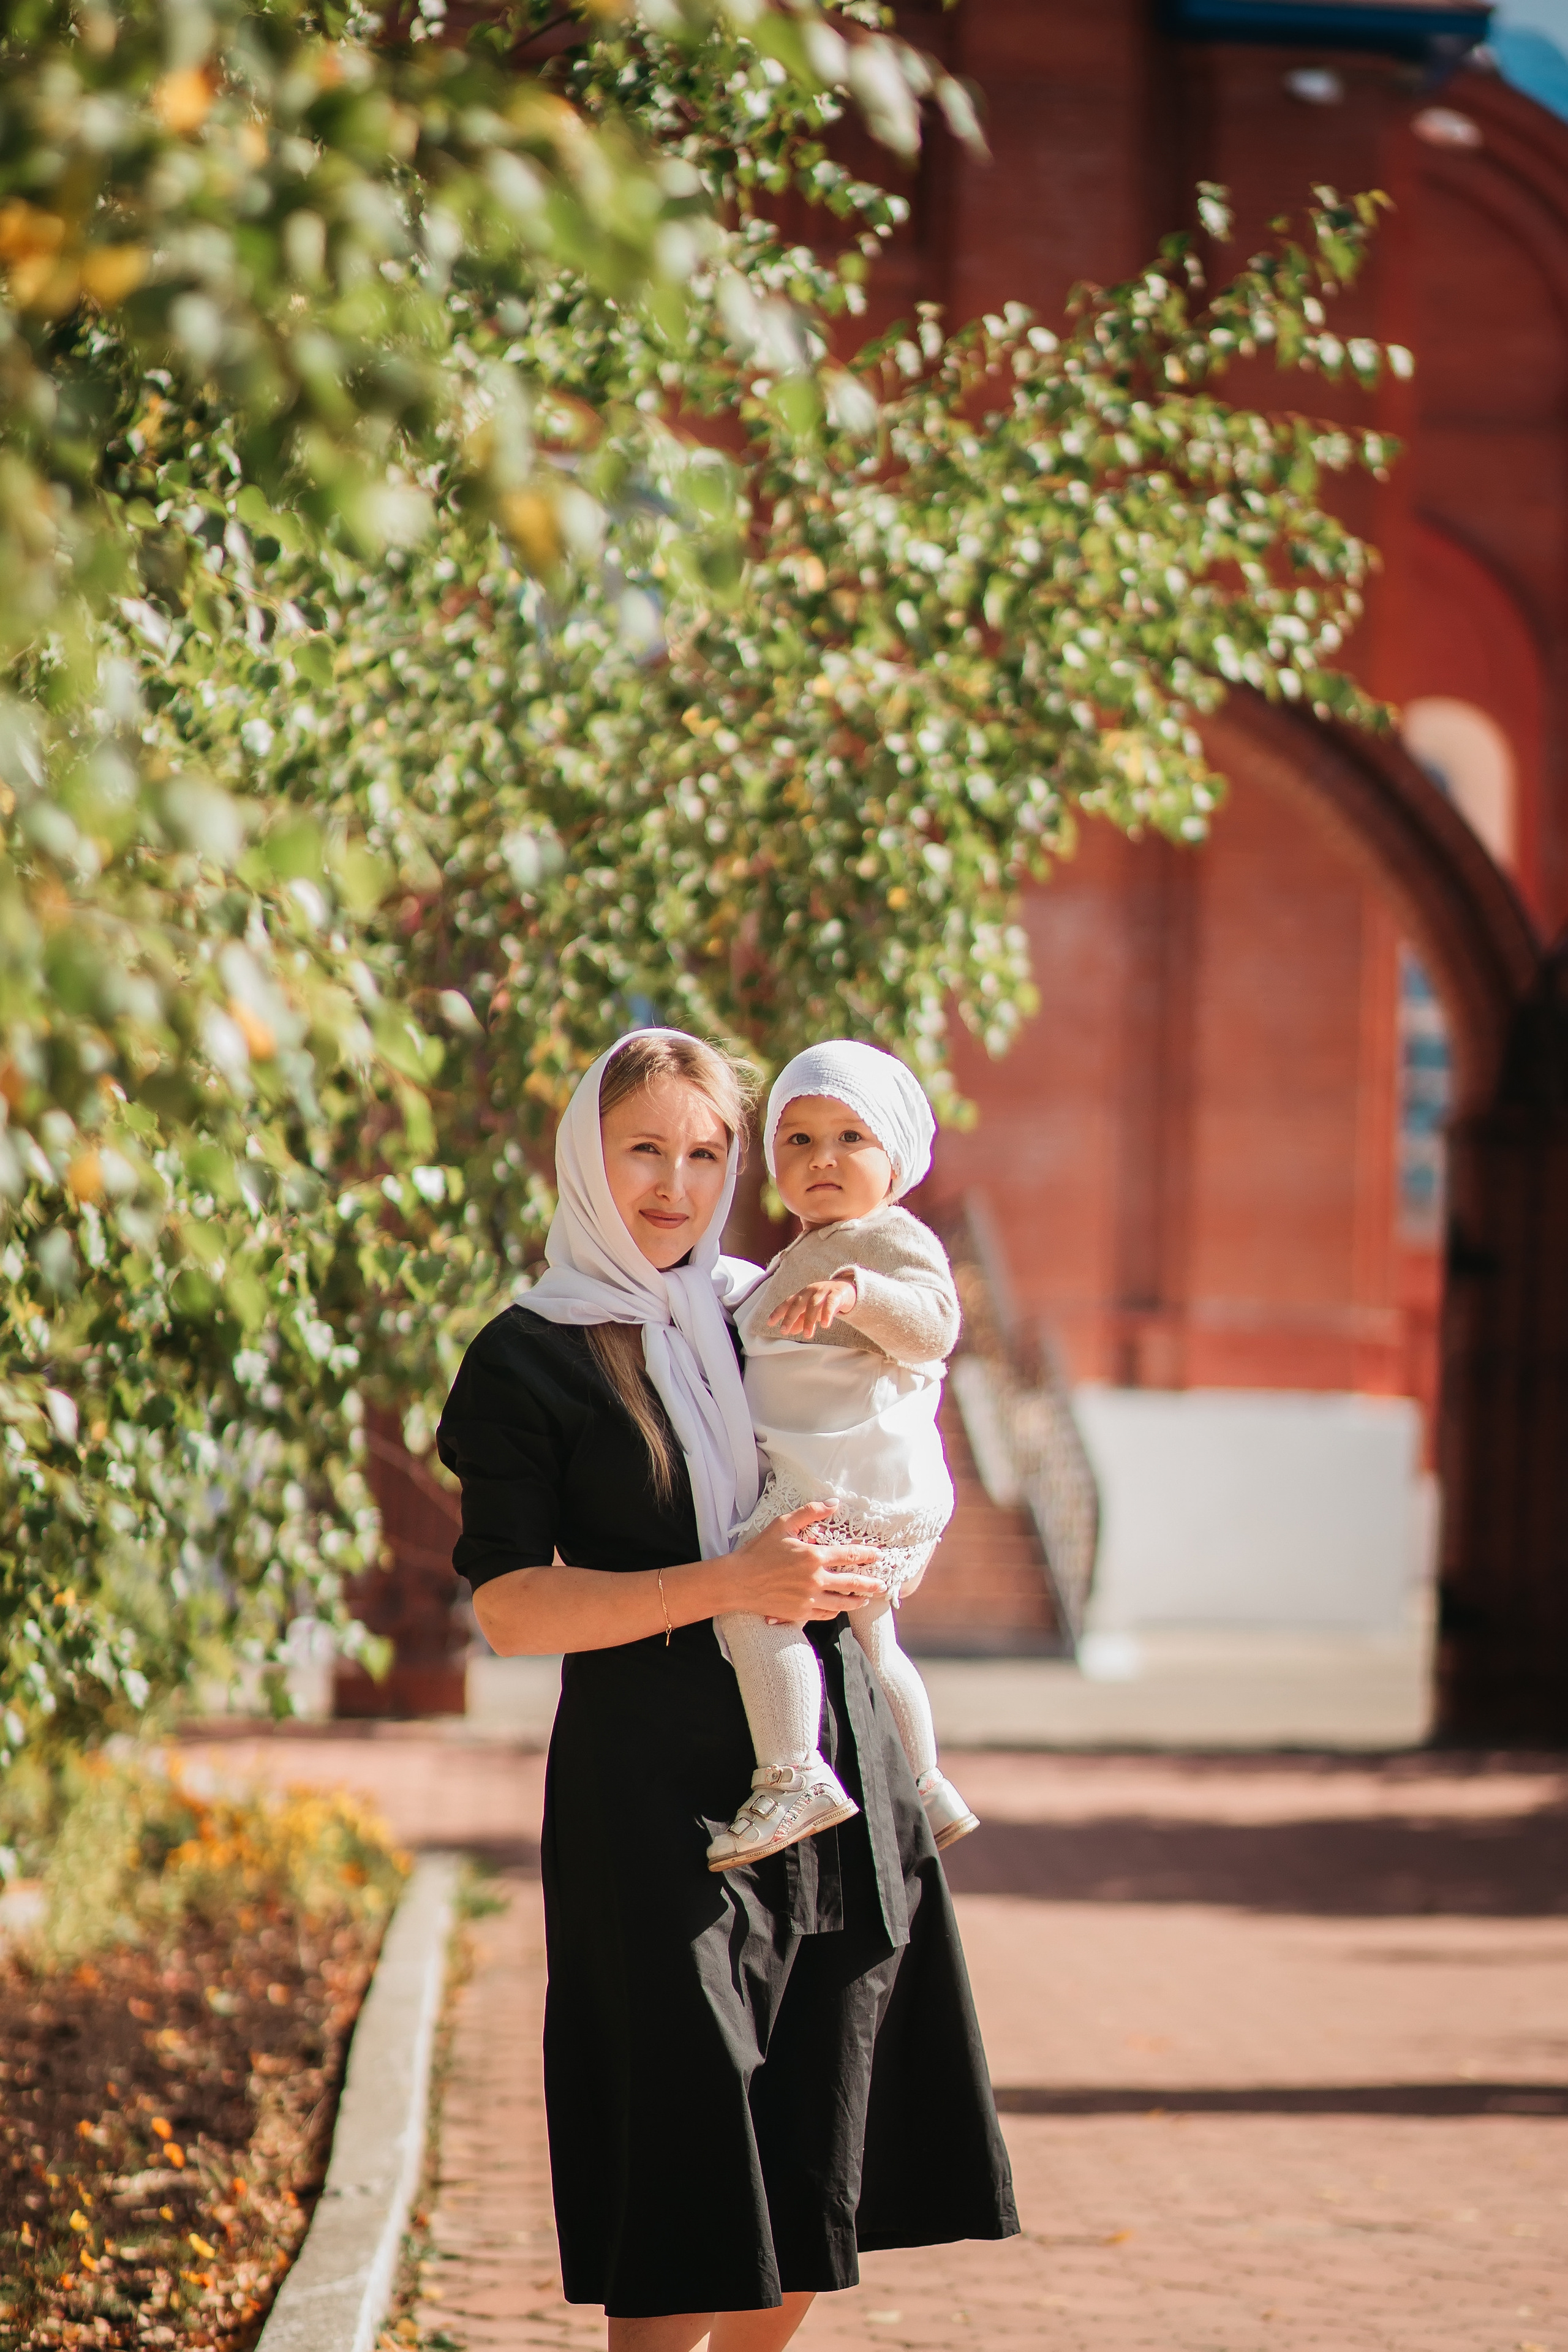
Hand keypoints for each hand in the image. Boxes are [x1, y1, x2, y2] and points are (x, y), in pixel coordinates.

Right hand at [727, 1503, 881, 1623]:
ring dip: (857, 1601)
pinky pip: (825, 1614)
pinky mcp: (800, 1612)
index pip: (849, 1555)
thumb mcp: (782, 1524)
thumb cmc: (758, 1551)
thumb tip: (834, 1503)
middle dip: (871, 1583)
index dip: (867, 1555)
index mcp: (813, 1556)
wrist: (738, 1581)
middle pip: (852, 1583)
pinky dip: (835, 1611)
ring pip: (842, 1603)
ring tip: (866, 1600)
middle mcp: (816, 1579)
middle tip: (883, 1584)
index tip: (878, 1555)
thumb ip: (810, 1513)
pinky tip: (839, 1608)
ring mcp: (809, 1598)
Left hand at [767, 1275, 857, 1339]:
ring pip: (813, 1304)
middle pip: (798, 1303)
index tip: (770, 1323)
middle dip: (789, 1317)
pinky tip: (824, 1325)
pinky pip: (830, 1303)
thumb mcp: (812, 1310)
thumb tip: (790, 1330)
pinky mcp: (837, 1294)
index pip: (787, 1303)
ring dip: (808, 1320)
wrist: (847, 1288)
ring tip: (807, 1334)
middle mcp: (810, 1291)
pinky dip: (826, 1314)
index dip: (778, 1312)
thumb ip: (801, 1319)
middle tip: (784, 1331)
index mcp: (802, 1295)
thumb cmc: (825, 1300)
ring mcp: (824, 1291)